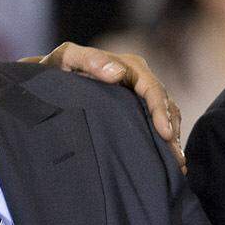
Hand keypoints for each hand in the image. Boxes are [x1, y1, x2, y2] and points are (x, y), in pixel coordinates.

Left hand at [21, 42, 185, 173]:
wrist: (47, 82)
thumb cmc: (56, 69)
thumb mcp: (67, 59)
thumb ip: (89, 60)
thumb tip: (118, 74)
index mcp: (129, 66)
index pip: (152, 89)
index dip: (161, 111)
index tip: (165, 134)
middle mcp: (139, 80)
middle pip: (166, 105)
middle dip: (172, 132)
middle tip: (176, 160)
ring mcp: (139, 97)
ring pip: (167, 116)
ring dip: (172, 140)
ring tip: (176, 165)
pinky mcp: (136, 111)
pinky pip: (156, 125)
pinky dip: (163, 142)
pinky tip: (168, 162)